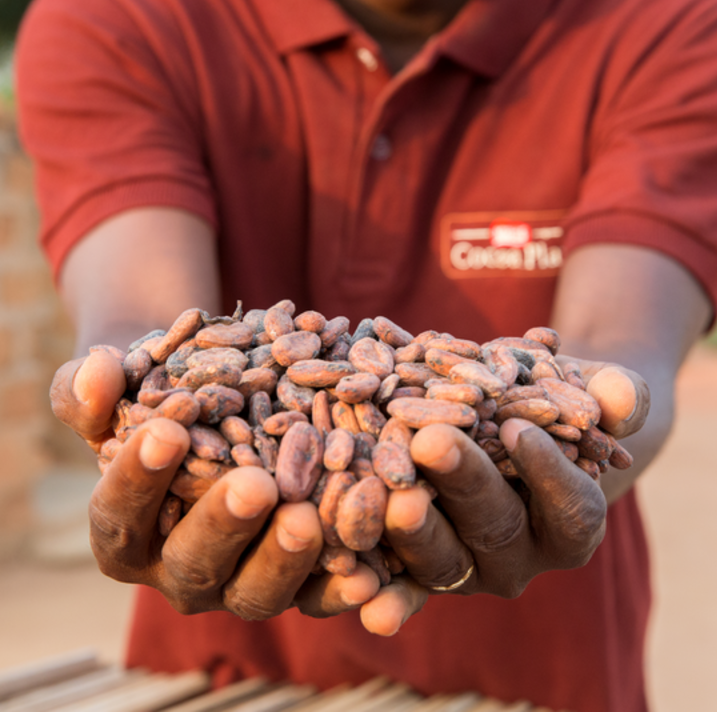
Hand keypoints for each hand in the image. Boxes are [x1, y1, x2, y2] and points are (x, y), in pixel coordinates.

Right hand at [50, 350, 380, 618]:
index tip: (166, 431)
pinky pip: (317, 596)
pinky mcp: (296, 581)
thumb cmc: (162, 398)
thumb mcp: (122, 385)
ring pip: (257, 590)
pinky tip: (367, 573)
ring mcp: (241, 580)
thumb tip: (96, 377)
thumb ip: (92, 386)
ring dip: (284, 558)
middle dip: (224, 524)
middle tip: (255, 486)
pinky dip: (340, 586)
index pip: (120, 515)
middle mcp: (180, 568)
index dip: (138, 478)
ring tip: (307, 519)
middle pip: (195, 563)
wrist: (221, 408)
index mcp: (127, 532)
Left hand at [358, 358, 648, 636]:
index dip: (547, 471)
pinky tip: (350, 583)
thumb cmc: (558, 398)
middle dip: (464, 483)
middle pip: (495, 527)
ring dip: (412, 531)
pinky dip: (376, 584)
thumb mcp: (593, 386)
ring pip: (440, 558)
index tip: (518, 428)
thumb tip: (622, 398)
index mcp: (572, 522)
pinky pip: (396, 580)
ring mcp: (466, 566)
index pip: (571, 505)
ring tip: (390, 500)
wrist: (508, 416)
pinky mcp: (415, 566)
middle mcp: (521, 555)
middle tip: (432, 442)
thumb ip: (614, 393)